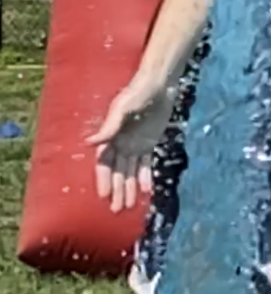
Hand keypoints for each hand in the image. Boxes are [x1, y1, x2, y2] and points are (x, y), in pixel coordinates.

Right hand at [86, 74, 176, 212]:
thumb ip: (109, 126)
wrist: (159, 83)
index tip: (103, 195)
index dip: (104, 179)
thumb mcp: (123, 108)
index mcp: (111, 135)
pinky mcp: (149, 142)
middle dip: (116, 190)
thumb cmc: (138, 92)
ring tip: (128, 207)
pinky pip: (146, 164)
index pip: (105, 162)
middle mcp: (121, 142)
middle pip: (117, 171)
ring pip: (130, 171)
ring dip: (128, 188)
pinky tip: (145, 191)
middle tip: (116, 210)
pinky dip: (145, 177)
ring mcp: (135, 144)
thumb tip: (89, 143)